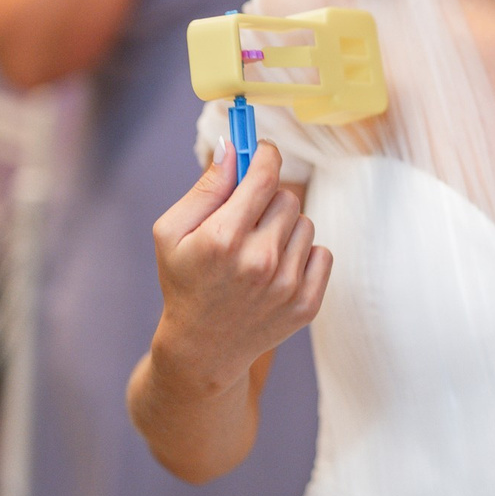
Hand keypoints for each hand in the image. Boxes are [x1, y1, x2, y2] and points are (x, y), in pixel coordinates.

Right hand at [148, 140, 330, 397]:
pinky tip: (277, 272)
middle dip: (268, 201)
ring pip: (305, 224)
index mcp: (223, 239)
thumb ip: (205, 187)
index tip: (263, 153)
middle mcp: (260, 261)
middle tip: (247, 220)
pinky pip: (322, 253)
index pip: (265, 175)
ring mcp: (287, 286)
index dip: (265, 156)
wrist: (202, 349)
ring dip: (285, 230)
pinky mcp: (307, 304)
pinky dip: (303, 256)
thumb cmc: (185, 282)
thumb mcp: (172, 233)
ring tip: (258, 252)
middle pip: (287, 197)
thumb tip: (233, 146)